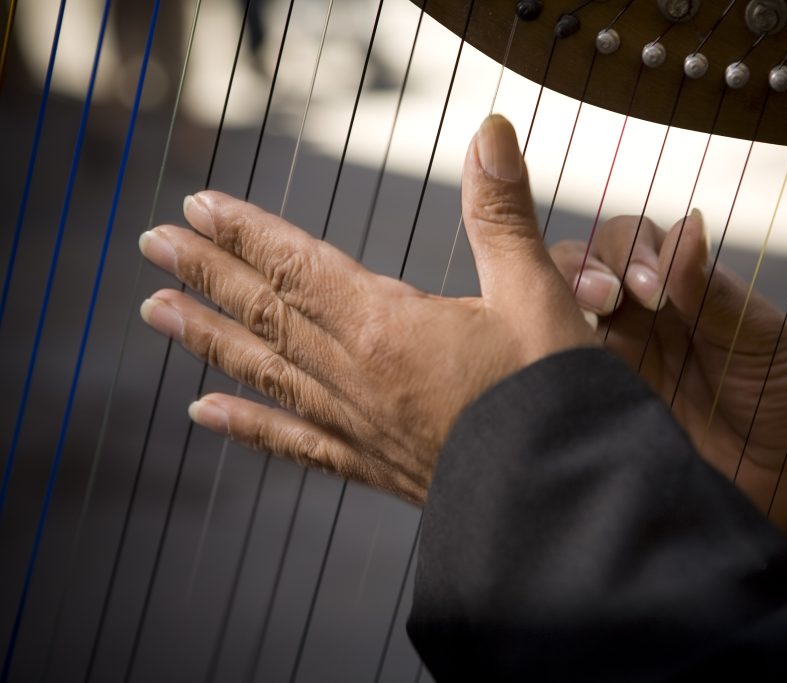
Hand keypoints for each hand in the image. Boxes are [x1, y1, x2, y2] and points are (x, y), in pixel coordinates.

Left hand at [138, 115, 593, 503]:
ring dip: (209, 337)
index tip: (197, 206)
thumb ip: (502, 213)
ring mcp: (359, 424)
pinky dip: (247, 426)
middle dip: (208, 272)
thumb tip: (489, 130)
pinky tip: (204, 414)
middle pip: (269, 313)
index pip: (299, 266)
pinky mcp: (374, 465)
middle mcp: (357, 375)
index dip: (247, 232)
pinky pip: (295, 443)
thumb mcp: (538, 293)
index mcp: (389, 326)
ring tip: (159, 311)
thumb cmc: (553, 395)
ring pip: (267, 371)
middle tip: (153, 243)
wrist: (561, 497)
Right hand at [551, 214, 786, 534]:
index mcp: (675, 290)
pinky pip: (551, 372)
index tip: (650, 286)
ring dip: (551, 306)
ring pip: (551, 313)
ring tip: (574, 330)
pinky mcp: (592, 406)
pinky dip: (543, 358)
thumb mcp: (761, 339)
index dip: (627, 248)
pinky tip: (556, 367)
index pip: (626, 239)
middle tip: (606, 300)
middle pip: (575, 267)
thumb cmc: (786, 401)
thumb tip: (688, 223)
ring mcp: (607, 361)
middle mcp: (632, 319)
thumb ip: (713, 289)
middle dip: (578, 270)